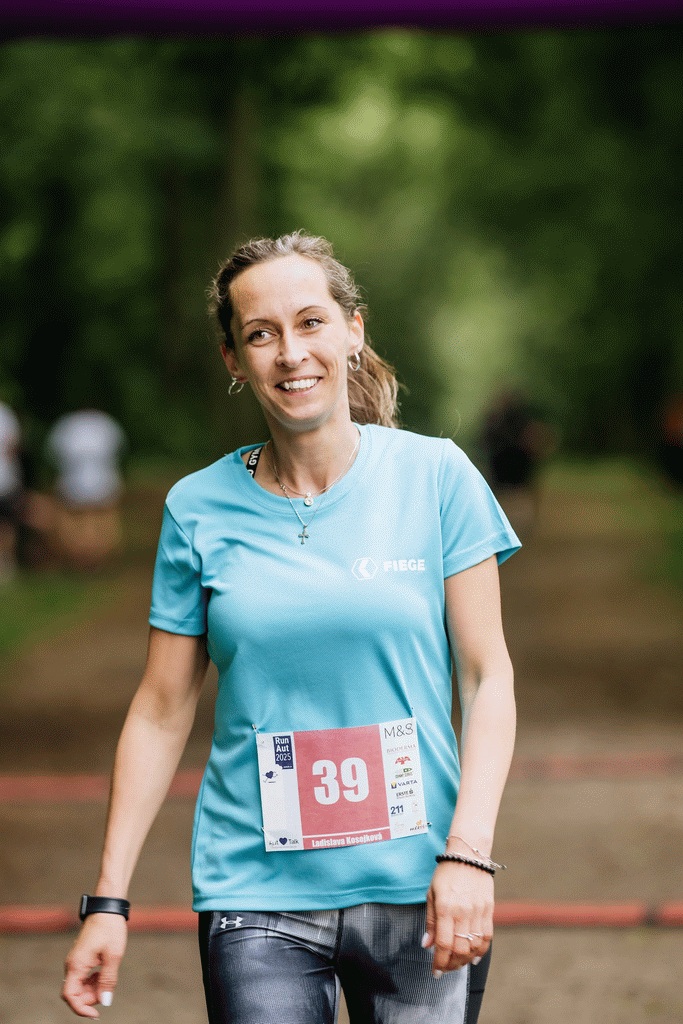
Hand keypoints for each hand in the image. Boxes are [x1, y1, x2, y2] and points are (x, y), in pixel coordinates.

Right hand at [62, 914, 127, 1017]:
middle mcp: (72, 964)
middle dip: (90, 998)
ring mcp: (76, 961)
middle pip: (75, 993)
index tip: (96, 1014)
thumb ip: (108, 980)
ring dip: (93, 989)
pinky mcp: (81, 958)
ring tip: (108, 977)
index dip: (81, 1009)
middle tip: (108, 990)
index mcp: (76, 965)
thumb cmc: (110, 928)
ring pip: (80, 986)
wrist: (107, 907)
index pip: (70, 996)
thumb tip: (105, 1002)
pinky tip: (104, 972)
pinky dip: (93, 980)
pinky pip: (83, 977)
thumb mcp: (113, 956)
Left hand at [423, 861, 492, 975]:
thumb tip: (426, 945)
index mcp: (445, 908)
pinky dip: (481, 951)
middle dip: (451, 964)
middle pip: (459, 949)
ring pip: (474, 946)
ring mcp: (478, 911)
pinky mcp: (489, 910)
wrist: (469, 855)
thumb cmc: (446, 873)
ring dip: (465, 960)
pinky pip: (487, 937)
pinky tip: (473, 957)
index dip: (439, 962)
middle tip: (445, 968)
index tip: (435, 972)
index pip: (443, 943)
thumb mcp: (431, 893)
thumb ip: (430, 921)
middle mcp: (463, 912)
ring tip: (456, 963)